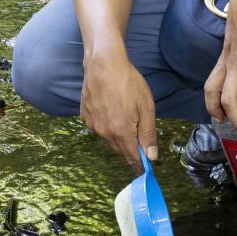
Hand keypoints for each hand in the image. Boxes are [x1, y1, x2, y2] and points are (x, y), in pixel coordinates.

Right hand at [80, 50, 156, 174]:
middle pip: (120, 150)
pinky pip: (99, 128)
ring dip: (118, 135)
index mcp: (121, 132)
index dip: (140, 166)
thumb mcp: (146, 107)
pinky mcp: (85, 116)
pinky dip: (106, 125)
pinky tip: (111, 109)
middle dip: (130, 148)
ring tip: (124, 114)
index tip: (145, 171)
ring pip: (109, 139)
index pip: (132, 158)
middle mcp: (104, 132)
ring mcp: (93, 125)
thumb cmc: (128, 82)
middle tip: (139, 136)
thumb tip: (151, 157)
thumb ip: (148, 134)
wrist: (103, 64)